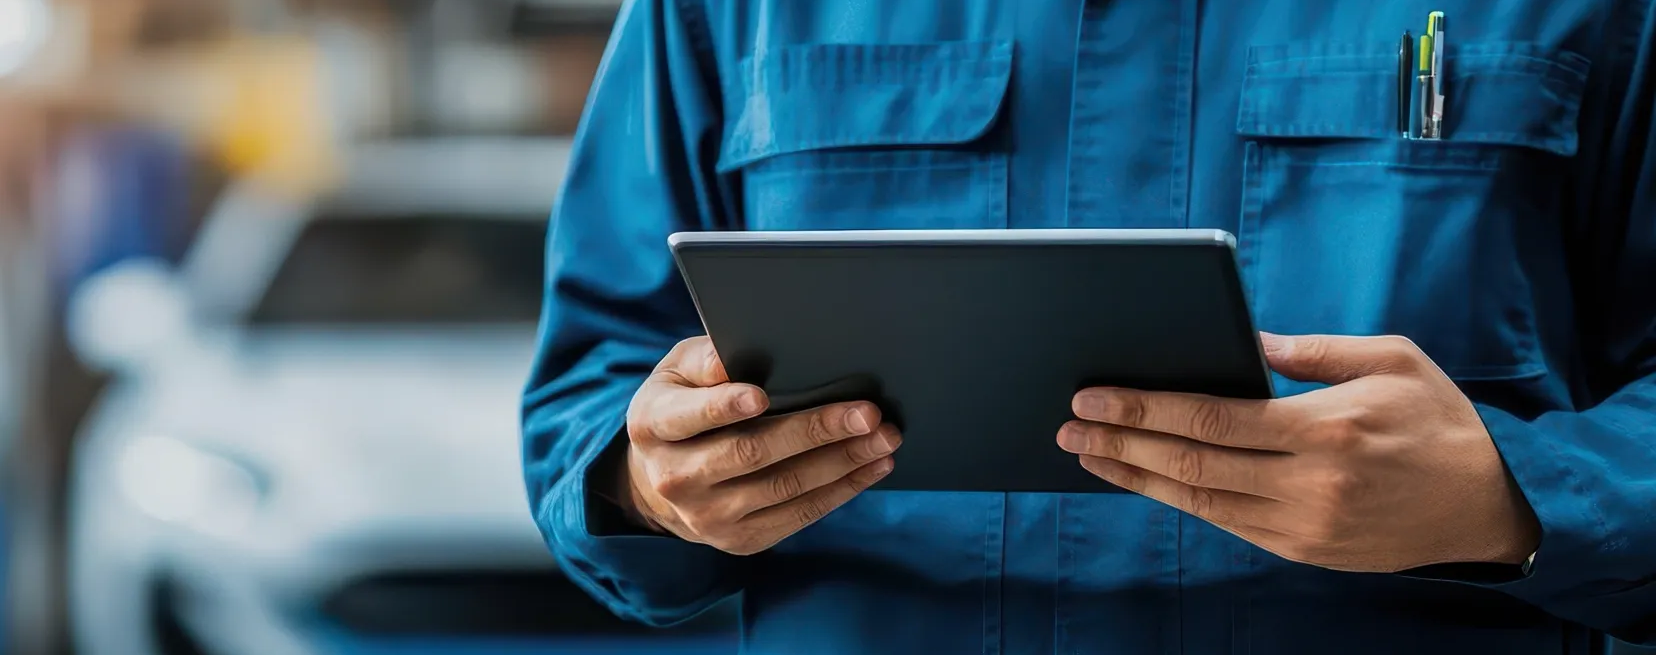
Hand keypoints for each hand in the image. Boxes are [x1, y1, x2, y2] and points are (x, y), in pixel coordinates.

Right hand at [619, 336, 900, 554]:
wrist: (663, 478)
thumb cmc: (684, 403)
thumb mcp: (678, 371)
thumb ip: (705, 360)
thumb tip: (734, 358)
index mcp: (653, 425)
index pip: (689, 416)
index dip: (723, 407)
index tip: (761, 396)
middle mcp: (675, 478)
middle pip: (750, 453)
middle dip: (813, 431)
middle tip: (866, 412)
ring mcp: (708, 517)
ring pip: (783, 488)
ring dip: (842, 462)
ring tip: (884, 437)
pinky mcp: (741, 540)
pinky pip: (798, 515)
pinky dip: (841, 490)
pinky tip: (872, 466)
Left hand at [1058, 333, 1540, 572]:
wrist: (1490, 508)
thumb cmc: (1440, 421)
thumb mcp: (1392, 360)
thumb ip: (1315, 351)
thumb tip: (1244, 343)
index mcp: (1327, 428)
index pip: (1211, 418)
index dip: (1143, 409)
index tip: (1094, 397)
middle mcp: (1310, 484)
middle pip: (1190, 463)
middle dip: (1120, 443)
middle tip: (1068, 427)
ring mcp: (1303, 525)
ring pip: (1198, 500)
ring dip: (1134, 478)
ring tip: (1087, 455)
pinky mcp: (1303, 550)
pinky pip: (1225, 523)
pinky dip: (1177, 501)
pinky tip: (1143, 481)